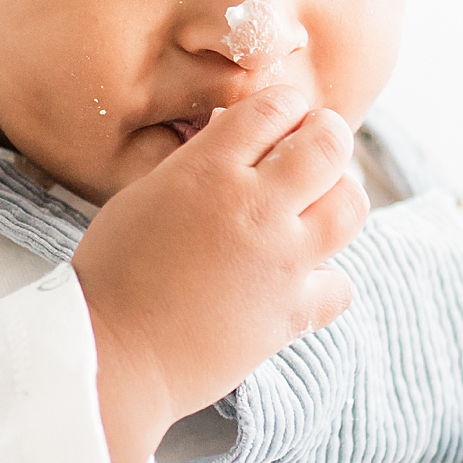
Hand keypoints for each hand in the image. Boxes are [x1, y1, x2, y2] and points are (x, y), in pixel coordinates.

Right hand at [72, 85, 368, 462]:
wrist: (111, 355)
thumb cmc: (113, 274)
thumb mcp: (145, 194)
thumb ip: (199, 163)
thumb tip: (241, 136)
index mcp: (208, 170)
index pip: (276, 107)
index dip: (284, 109)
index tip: (281, 124)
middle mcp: (254, 208)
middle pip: (330, 146)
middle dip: (328, 137)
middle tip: (316, 150)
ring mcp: (280, 261)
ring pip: (350, 206)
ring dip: (339, 199)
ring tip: (316, 208)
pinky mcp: (291, 312)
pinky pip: (339, 284)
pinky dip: (325, 282)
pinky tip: (298, 282)